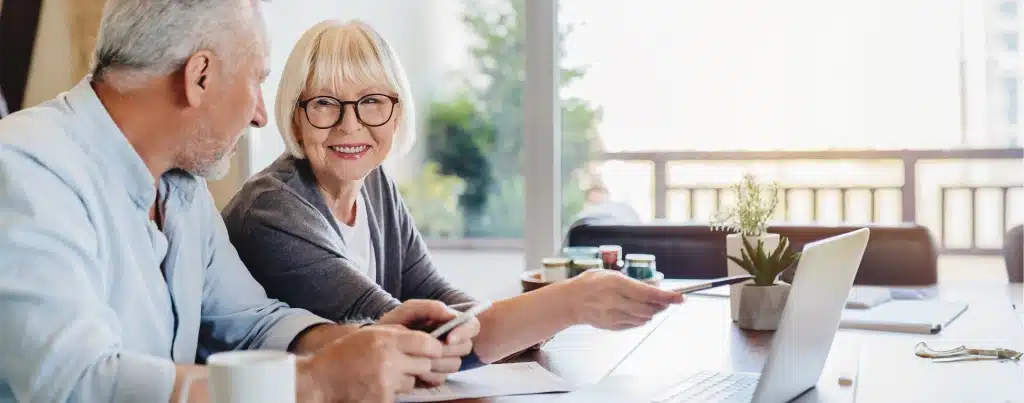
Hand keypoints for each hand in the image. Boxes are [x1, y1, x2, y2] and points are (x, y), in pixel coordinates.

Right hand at [303, 325, 442, 402]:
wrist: (320, 380)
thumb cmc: (345, 354)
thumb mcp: (370, 335)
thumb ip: (397, 334)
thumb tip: (425, 338)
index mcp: (386, 340)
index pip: (426, 343)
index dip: (434, 348)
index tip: (433, 351)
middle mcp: (389, 360)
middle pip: (425, 364)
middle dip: (420, 365)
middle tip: (406, 365)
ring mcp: (386, 381)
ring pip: (412, 381)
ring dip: (404, 380)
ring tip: (382, 375)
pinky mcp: (383, 399)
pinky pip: (400, 396)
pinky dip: (391, 393)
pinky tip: (375, 387)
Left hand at [378, 300, 480, 386]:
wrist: (374, 347)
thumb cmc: (393, 325)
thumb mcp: (408, 310)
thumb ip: (430, 307)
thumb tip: (451, 315)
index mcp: (448, 323)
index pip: (472, 326)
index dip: (464, 332)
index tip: (448, 338)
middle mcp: (450, 341)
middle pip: (466, 348)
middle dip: (448, 350)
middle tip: (430, 349)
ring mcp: (443, 360)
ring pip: (455, 364)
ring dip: (437, 363)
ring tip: (418, 359)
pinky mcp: (434, 376)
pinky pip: (442, 378)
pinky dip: (429, 376)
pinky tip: (415, 371)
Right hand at [564, 269, 683, 329]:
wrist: (570, 301)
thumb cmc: (589, 284)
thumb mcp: (610, 275)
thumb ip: (632, 283)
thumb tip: (655, 289)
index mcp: (615, 284)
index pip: (647, 293)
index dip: (667, 297)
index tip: (680, 297)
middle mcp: (615, 301)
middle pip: (648, 308)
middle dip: (661, 305)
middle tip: (667, 300)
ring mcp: (613, 316)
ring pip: (643, 318)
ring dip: (651, 312)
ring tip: (650, 304)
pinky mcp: (611, 326)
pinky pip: (634, 325)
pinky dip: (640, 319)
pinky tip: (636, 311)